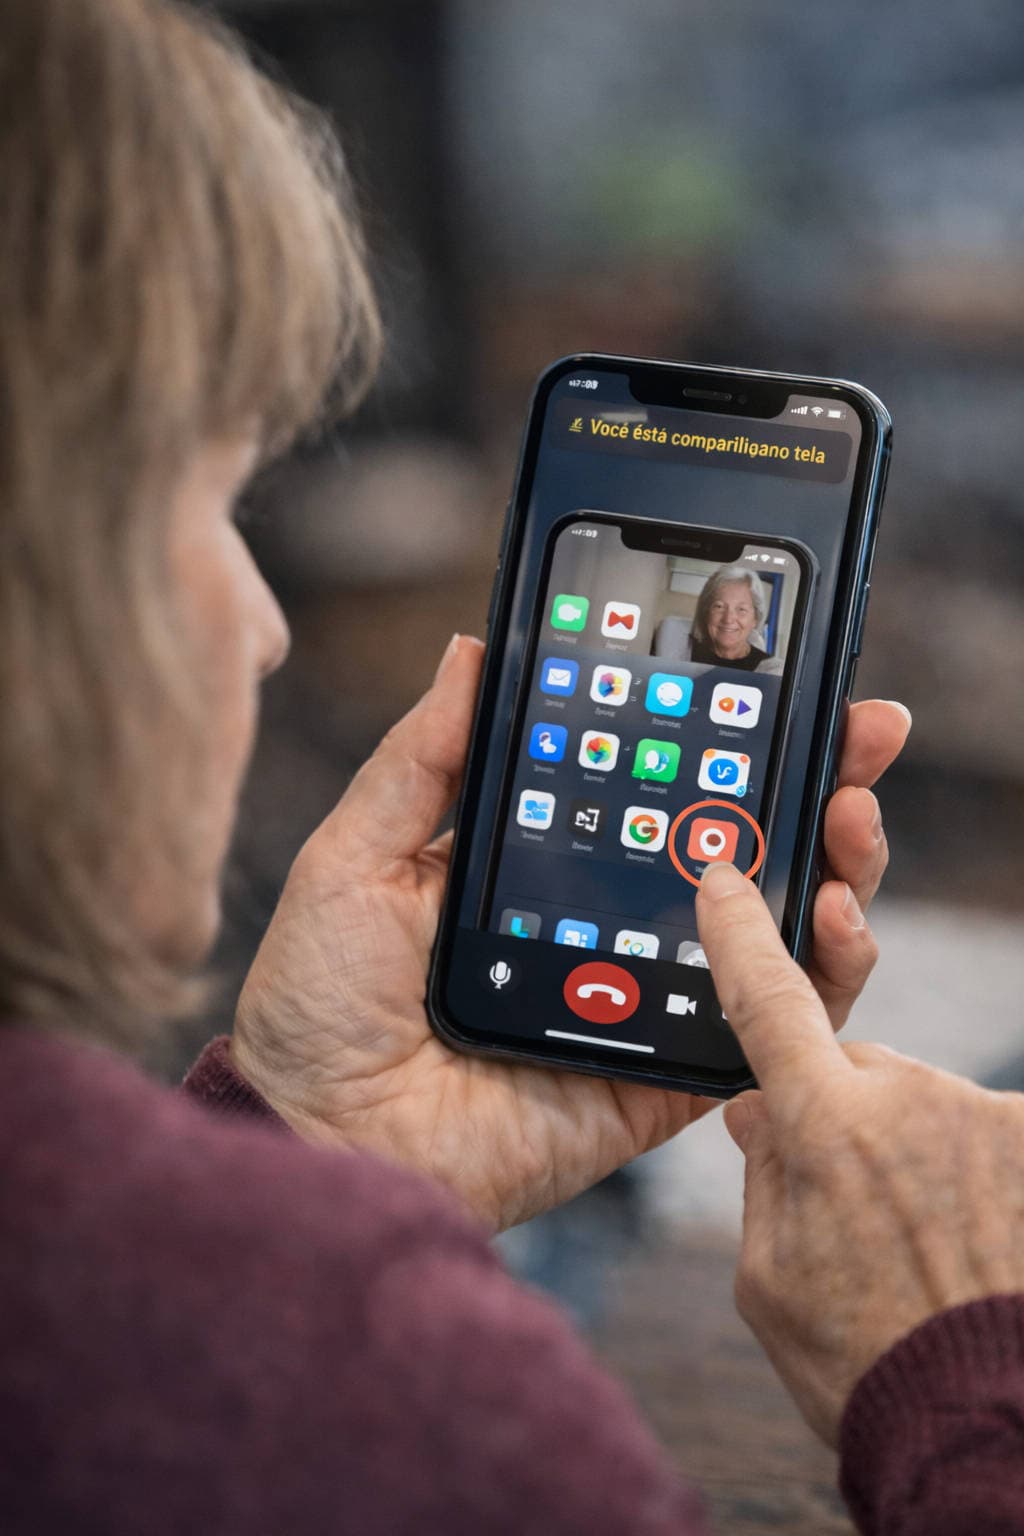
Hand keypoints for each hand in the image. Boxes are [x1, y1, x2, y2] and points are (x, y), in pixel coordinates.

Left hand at [231, 634, 907, 1232]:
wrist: (316, 1132)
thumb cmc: (319, 998)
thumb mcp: (357, 852)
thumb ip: (423, 759)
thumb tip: (473, 651)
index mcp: (547, 862)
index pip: (658, 784)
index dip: (724, 733)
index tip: (776, 674)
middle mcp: (611, 923)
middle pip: (737, 846)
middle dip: (815, 782)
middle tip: (865, 730)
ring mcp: (645, 996)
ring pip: (772, 930)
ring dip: (836, 867)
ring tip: (852, 815)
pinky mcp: (662, 1075)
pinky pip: (762, 1027)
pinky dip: (815, 978)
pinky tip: (825, 918)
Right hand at [698, 862, 1023, 1447]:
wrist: (986, 1425)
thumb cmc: (866, 1360)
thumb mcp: (769, 1277)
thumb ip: (763, 1175)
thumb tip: (755, 1113)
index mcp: (823, 1126)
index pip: (770, 1002)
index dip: (743, 935)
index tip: (727, 878)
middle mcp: (909, 1099)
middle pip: (855, 1070)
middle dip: (844, 1116)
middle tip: (854, 1210)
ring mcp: (983, 1118)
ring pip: (923, 1106)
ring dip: (913, 1153)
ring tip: (921, 1248)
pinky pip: (980, 1134)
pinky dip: (971, 1173)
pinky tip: (973, 1242)